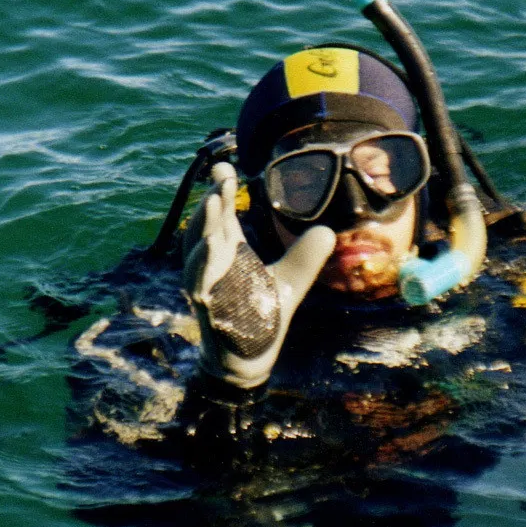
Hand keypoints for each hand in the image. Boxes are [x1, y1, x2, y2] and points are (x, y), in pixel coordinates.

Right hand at [182, 162, 335, 387]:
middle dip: (212, 203)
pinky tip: (210, 246)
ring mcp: (206, 287)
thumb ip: (306, 257)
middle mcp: (213, 266)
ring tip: (215, 203)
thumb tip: (328, 231)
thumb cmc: (261, 315)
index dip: (220, 191)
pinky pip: (200, 285)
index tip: (224, 167)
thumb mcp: (289, 281)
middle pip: (206, 228)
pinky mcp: (207, 309)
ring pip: (197, 252)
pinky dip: (203, 265)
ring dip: (204, 226)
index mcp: (228, 253)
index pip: (221, 216)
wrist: (249, 359)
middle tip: (221, 178)